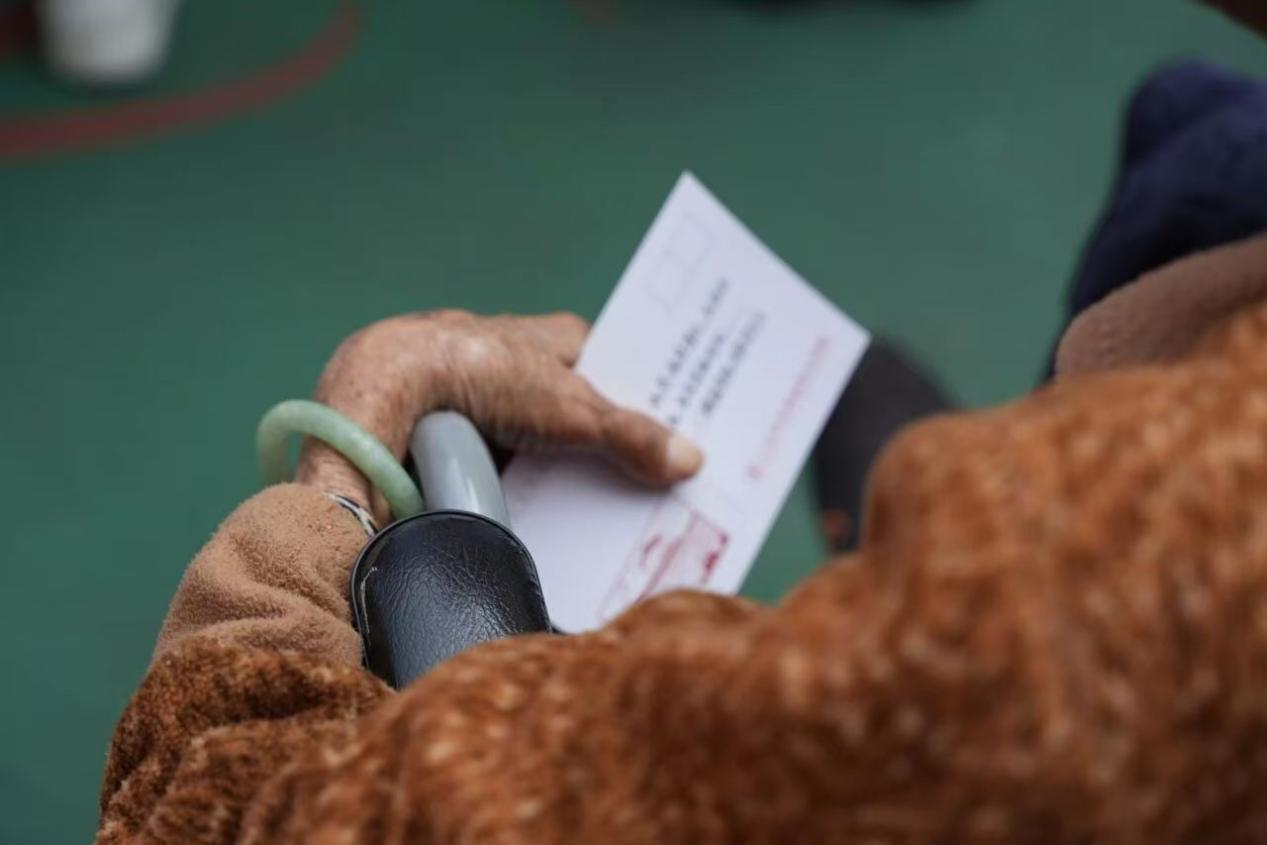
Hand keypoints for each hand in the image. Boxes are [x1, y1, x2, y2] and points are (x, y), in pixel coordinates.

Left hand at [296, 310, 703, 517]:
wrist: (389, 393)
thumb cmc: (485, 376)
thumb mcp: (573, 409)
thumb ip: (632, 435)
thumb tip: (691, 461)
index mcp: (554, 339)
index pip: (617, 366)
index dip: (648, 396)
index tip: (684, 429)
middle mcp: (521, 364)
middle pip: (584, 411)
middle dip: (615, 444)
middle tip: (661, 483)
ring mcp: (488, 402)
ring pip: (546, 443)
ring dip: (572, 474)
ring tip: (620, 515)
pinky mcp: (460, 437)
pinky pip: (511, 467)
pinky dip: (531, 491)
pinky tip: (557, 522)